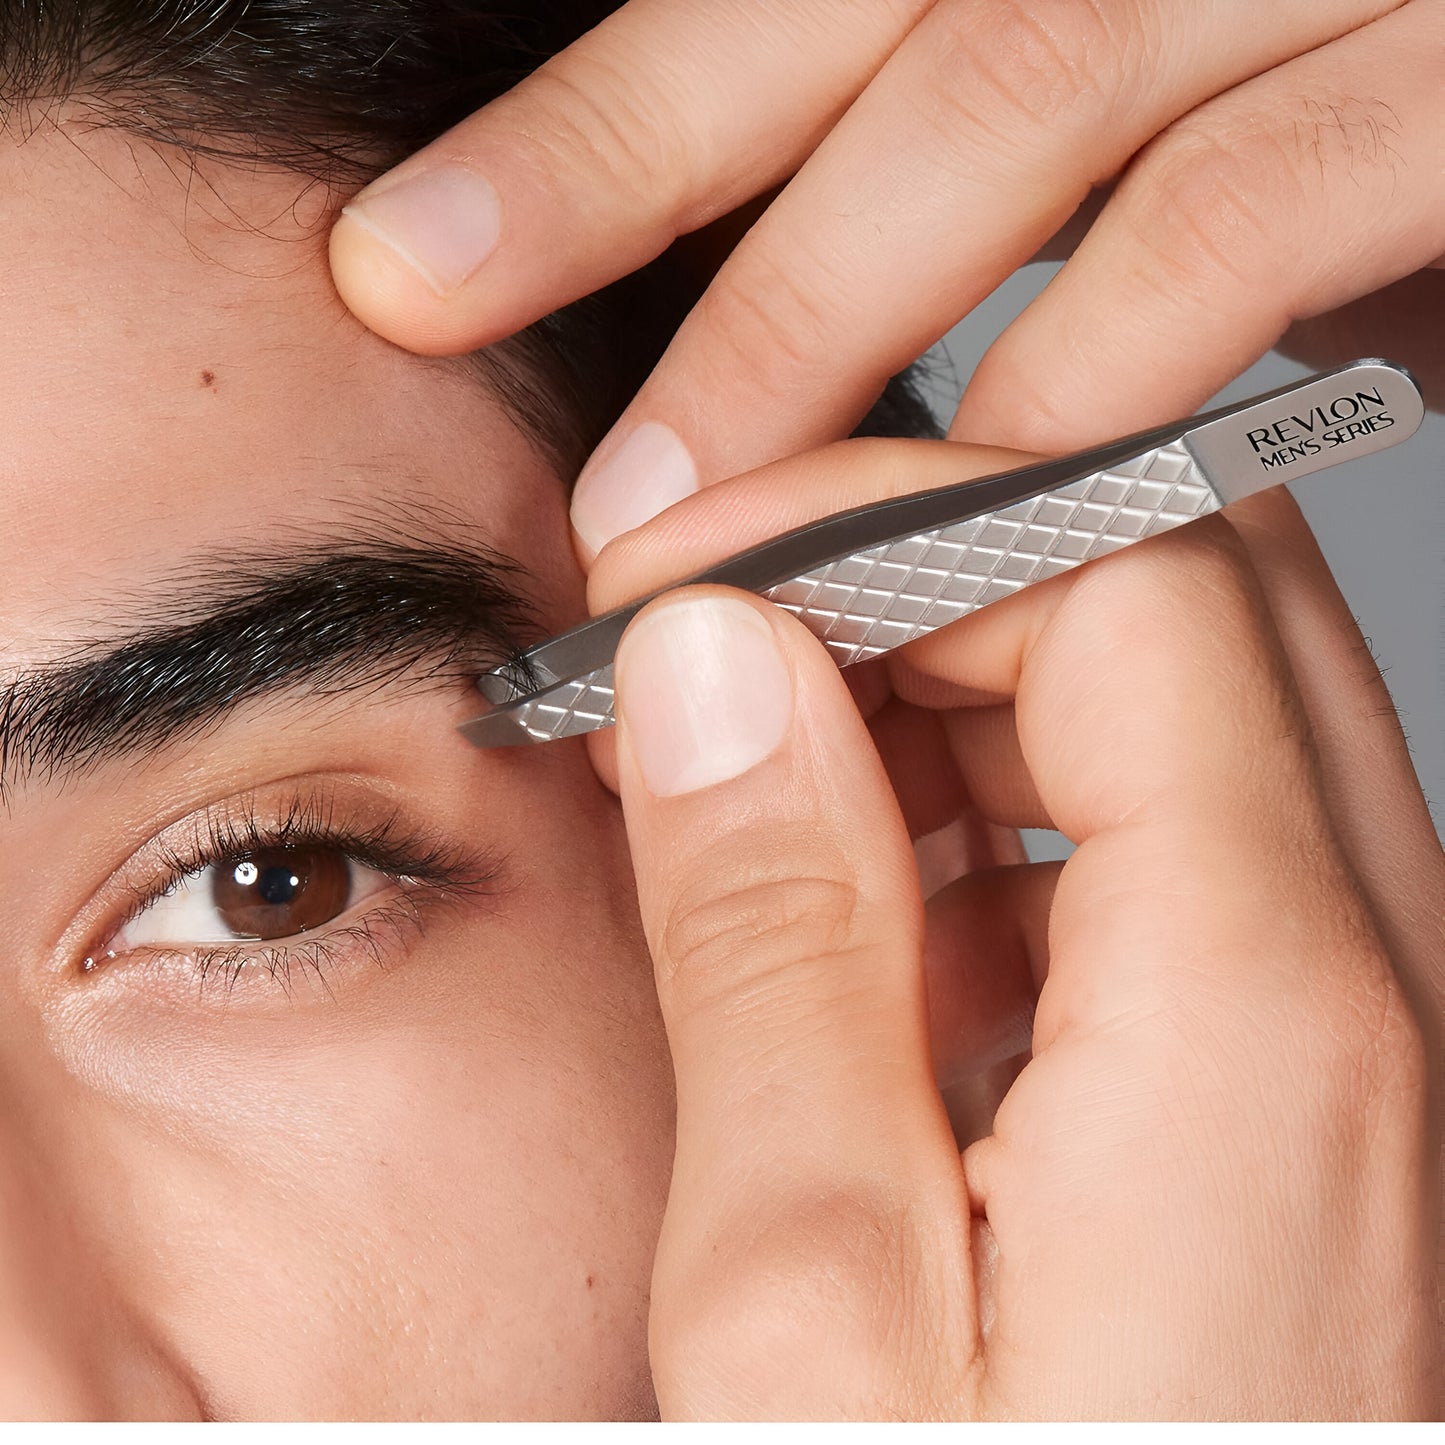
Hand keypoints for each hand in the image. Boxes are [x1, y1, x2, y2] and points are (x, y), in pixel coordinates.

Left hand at [328, 0, 1444, 555]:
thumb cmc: (1352, 109)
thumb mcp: (1175, 114)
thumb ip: (1011, 177)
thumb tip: (867, 333)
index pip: (791, 0)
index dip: (596, 127)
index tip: (416, 261)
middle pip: (860, 8)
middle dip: (639, 179)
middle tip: (469, 342)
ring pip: (1016, 92)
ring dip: (825, 309)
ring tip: (696, 510)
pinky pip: (1249, 203)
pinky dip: (1098, 350)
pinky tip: (986, 473)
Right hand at [595, 438, 1442, 1417]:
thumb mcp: (806, 1309)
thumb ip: (772, 939)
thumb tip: (716, 664)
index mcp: (1260, 1011)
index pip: (1119, 568)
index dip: (888, 522)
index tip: (695, 575)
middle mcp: (1365, 984)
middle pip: (1180, 597)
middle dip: (924, 564)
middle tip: (714, 639)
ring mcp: (1347, 1030)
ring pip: (1173, 698)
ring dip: (945, 679)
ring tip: (747, 770)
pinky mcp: (1289, 1083)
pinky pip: (1157, 841)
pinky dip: (991, 808)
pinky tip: (850, 906)